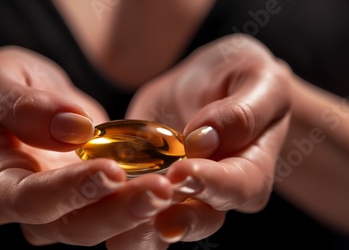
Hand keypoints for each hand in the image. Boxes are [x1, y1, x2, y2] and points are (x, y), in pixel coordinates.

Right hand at [0, 46, 173, 246]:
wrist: (20, 107)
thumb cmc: (1, 92)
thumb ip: (21, 104)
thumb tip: (72, 129)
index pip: (30, 199)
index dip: (70, 190)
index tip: (111, 170)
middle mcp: (31, 212)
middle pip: (74, 227)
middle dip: (119, 212)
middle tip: (161, 190)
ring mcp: (65, 212)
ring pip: (105, 230)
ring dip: (142, 216)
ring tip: (176, 191)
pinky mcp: (95, 204)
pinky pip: (125, 218)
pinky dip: (152, 209)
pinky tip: (180, 190)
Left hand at [126, 34, 291, 243]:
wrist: (208, 84)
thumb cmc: (240, 76)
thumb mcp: (255, 76)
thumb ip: (243, 110)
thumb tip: (206, 139)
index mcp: (252, 169)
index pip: (239, 186)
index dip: (213, 183)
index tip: (184, 170)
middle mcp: (217, 193)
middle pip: (201, 219)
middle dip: (175, 215)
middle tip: (150, 200)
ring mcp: (181, 195)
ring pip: (161, 224)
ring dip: (139, 223)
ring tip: (114, 214)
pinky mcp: (148, 187)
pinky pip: (132, 207)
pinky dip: (112, 204)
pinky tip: (92, 198)